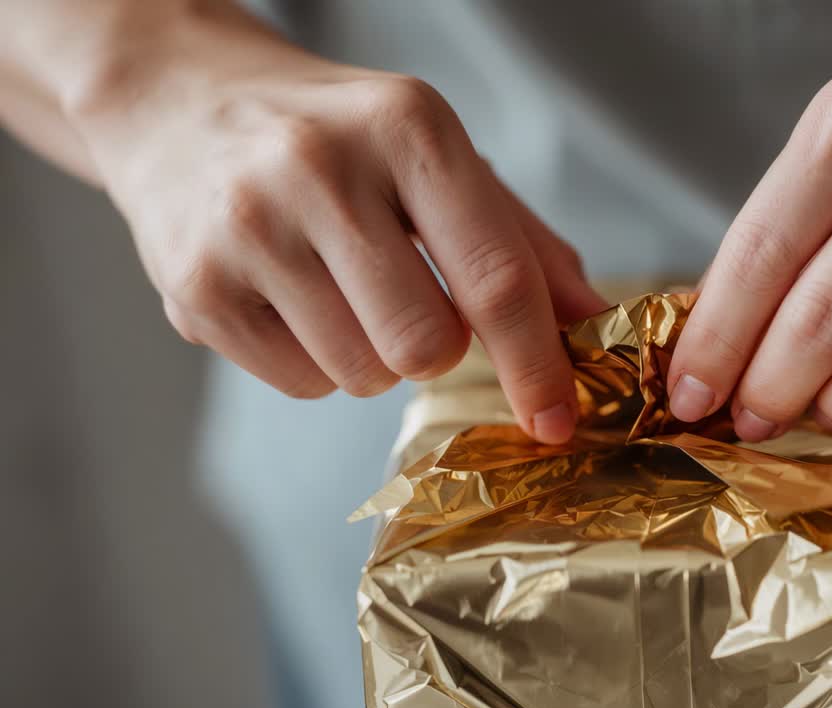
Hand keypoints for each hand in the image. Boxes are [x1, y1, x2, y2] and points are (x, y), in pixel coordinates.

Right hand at [69, 23, 603, 443]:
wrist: (178, 102)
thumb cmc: (333, 135)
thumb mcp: (434, 155)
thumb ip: (519, 239)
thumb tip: (589, 319)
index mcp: (406, 126)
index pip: (494, 274)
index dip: (536, 362)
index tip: (558, 417)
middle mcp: (319, 169)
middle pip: (425, 345)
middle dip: (437, 347)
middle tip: (412, 301)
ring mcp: (248, 230)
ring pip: (363, 375)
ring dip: (374, 355)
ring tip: (339, 285)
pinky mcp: (195, 288)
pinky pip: (301, 385)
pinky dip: (316, 360)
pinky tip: (290, 295)